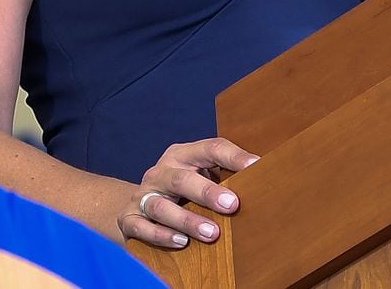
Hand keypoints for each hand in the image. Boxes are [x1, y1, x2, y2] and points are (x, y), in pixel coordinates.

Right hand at [119, 138, 257, 248]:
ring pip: (161, 206)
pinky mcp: (128, 218)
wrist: (136, 203)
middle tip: (233, 205)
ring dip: (187, 221)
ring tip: (212, 233)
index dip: (234, 156)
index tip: (257, 166)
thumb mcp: (202, 175)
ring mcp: (143, 195)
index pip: (210, 148)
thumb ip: (225, 175)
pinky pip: (141, 227)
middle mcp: (160, 172)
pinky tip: (181, 242)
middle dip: (208, 192)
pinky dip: (161, 235)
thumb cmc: (182, 189)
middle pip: (182, 179)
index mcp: (182, 155)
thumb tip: (262, 178)